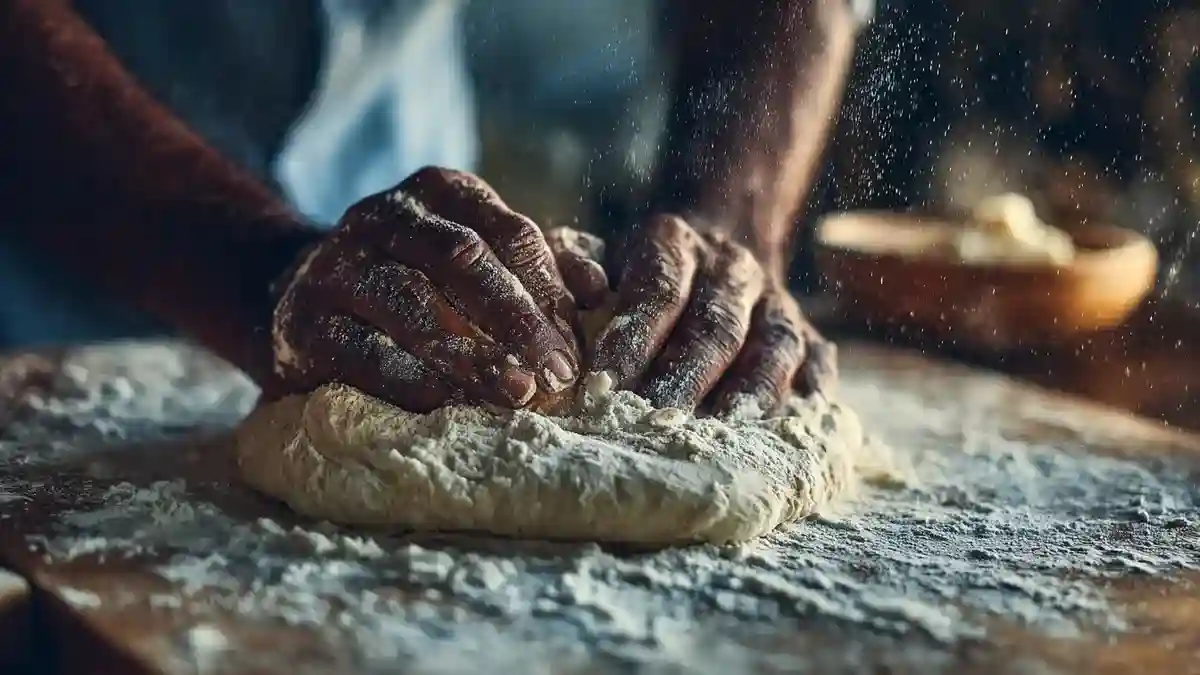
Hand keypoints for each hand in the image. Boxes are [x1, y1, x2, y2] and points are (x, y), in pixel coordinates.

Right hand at [270, 167, 579, 411]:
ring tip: (516, 392)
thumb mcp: (478, 256)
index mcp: (440, 192)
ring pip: (412, 302)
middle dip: (518, 321)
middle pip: (463, 260)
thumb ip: (537, 266)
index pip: (508, 232)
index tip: (576, 348)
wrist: (302, 296)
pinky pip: (362, 350)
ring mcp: (338, 265)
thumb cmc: (418, 280)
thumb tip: (597, 289)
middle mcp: (385, 216)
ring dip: (471, 352)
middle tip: (558, 375)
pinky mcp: (303, 321)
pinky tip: (450, 403)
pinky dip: (411, 378)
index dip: (548, 290)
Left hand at [549, 215, 836, 417]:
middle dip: (685, 379)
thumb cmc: (640, 269)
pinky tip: (788, 437)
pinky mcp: (811, 335)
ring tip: (723, 440)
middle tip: (654, 424)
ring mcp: (778, 302)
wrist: (720, 243)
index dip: (633, 339)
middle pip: (715, 327)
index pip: (658, 291)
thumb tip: (584, 290)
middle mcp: (733, 267)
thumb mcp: (600, 248)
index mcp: (676, 242)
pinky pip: (816, 365)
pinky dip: (806, 399)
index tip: (603, 386)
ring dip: (749, 394)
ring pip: (773, 347)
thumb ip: (573, 261)